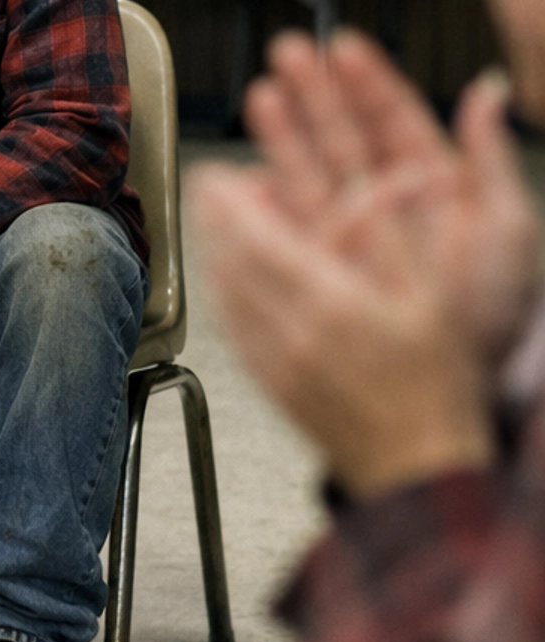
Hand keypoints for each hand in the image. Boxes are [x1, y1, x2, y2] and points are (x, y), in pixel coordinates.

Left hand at [189, 157, 495, 499]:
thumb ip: (386, 239)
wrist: (419, 465)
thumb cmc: (433, 388)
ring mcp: (275, 364)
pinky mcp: (269, 386)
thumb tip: (366, 189)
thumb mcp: (427, 298)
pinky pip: (231, 330)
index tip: (216, 176)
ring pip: (223, 296)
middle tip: (208, 189)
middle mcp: (293, 334)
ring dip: (212, 253)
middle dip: (212, 219)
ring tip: (215, 224)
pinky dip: (221, 295)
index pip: (260, 242)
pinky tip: (225, 279)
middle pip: (231, 264)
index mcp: (333, 305)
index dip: (230, 204)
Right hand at [247, 30, 540, 368]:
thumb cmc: (494, 312)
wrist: (465, 381)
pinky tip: (250, 177)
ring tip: (263, 98)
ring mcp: (352, 238)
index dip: (367, 82)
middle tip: (289, 54)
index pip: (394, 120)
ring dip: (286, 135)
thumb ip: (490, 158)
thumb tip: (490, 92)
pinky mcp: (323, 271)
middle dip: (315, 93)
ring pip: (313, 174)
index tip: (343, 49)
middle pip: (344, 137)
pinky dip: (268, 202)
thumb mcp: (506, 229)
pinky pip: (291, 228)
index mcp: (435, 187)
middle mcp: (388, 207)